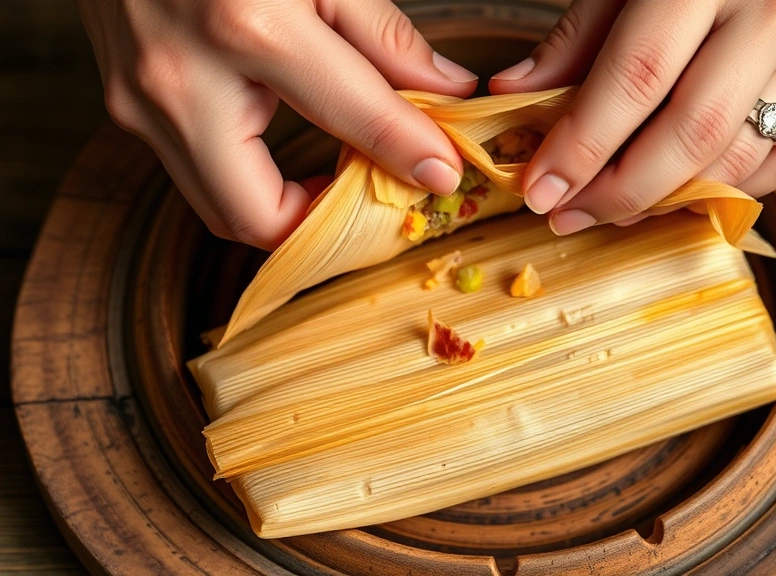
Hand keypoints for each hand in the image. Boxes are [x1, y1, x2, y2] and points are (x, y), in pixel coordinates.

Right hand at [77, 0, 478, 248]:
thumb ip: (384, 35)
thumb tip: (446, 90)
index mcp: (247, 29)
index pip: (353, 120)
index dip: (410, 154)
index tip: (442, 173)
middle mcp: (181, 82)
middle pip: (257, 219)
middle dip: (322, 224)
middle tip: (371, 190)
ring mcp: (139, 101)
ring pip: (219, 208)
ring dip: (283, 209)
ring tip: (335, 167)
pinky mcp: (125, 106)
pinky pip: (197, 172)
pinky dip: (248, 180)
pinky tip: (288, 145)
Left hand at [489, 0, 775, 234]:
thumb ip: (580, 33)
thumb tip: (514, 92)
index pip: (636, 79)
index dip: (582, 145)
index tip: (540, 190)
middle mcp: (775, 13)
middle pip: (690, 134)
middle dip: (619, 191)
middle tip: (569, 215)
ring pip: (738, 158)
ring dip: (667, 199)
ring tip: (614, 208)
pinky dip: (729, 189)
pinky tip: (681, 191)